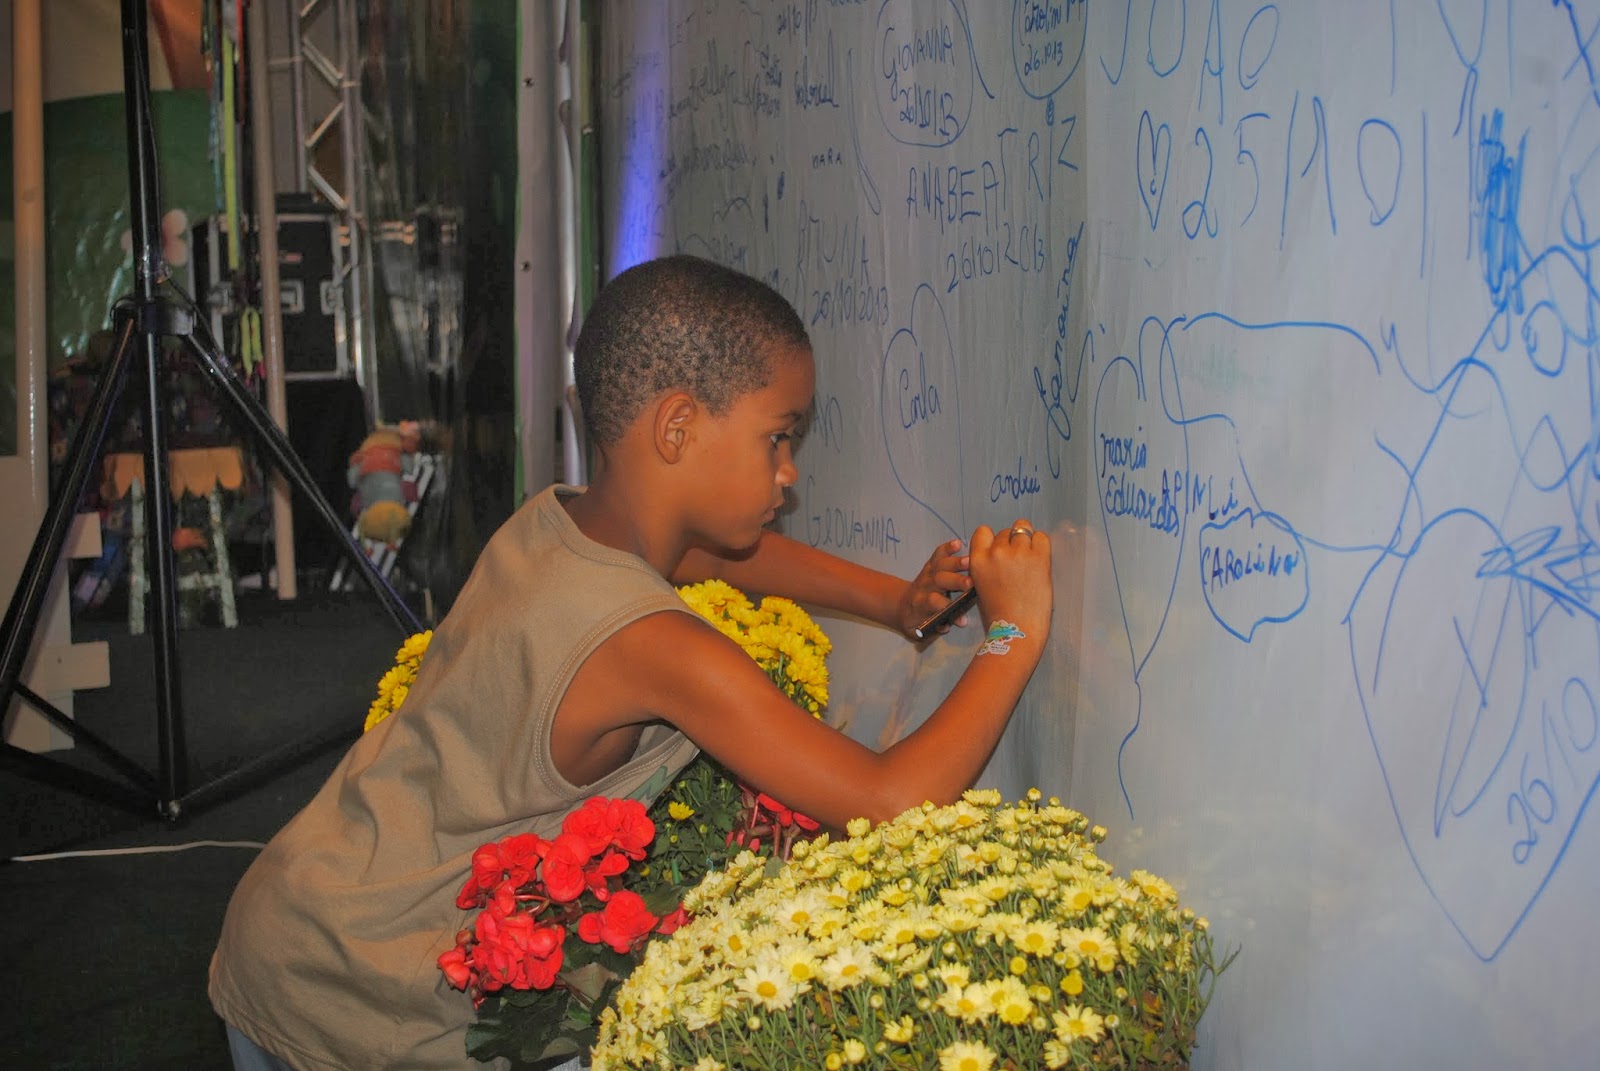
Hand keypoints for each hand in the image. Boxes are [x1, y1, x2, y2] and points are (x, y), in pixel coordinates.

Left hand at [896, 538, 971, 638]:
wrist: (902, 606)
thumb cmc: (916, 621)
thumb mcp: (920, 631)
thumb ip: (935, 628)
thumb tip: (949, 625)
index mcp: (921, 604)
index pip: (933, 603)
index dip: (946, 607)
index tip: (962, 618)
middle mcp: (924, 587)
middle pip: (939, 581)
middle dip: (954, 581)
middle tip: (970, 583)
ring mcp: (927, 574)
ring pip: (940, 566)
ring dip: (955, 563)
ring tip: (970, 561)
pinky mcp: (930, 566)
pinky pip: (937, 555)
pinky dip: (947, 548)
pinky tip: (958, 544)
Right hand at [968, 518, 1052, 636]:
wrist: (1017, 628)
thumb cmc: (998, 613)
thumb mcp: (980, 584)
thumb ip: (986, 564)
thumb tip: (1001, 551)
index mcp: (978, 560)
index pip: (983, 531)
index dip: (992, 539)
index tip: (999, 549)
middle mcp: (996, 552)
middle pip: (1005, 532)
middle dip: (1011, 543)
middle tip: (1018, 562)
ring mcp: (1018, 553)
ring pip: (1023, 529)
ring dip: (1027, 541)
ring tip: (1030, 559)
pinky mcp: (1039, 557)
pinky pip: (1041, 537)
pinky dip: (1041, 544)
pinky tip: (1040, 558)